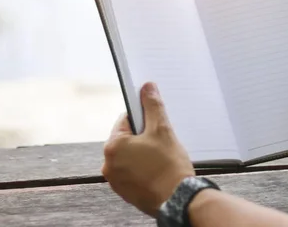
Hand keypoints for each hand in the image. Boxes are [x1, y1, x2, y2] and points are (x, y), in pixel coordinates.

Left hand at [102, 82, 194, 216]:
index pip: (126, 120)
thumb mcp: (162, 129)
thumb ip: (152, 106)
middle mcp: (109, 164)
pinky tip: (158, 171)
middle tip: (160, 144)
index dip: (144, 120)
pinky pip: (133, 172)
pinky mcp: (125, 192)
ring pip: (130, 156)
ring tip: (160, 159)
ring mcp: (116, 180)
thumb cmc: (169, 167)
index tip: (155, 125)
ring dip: (143, 154)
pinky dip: (143, 169)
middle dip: (143, 138)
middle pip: (127, 139)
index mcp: (113, 146)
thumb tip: (147, 88)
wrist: (178, 199)